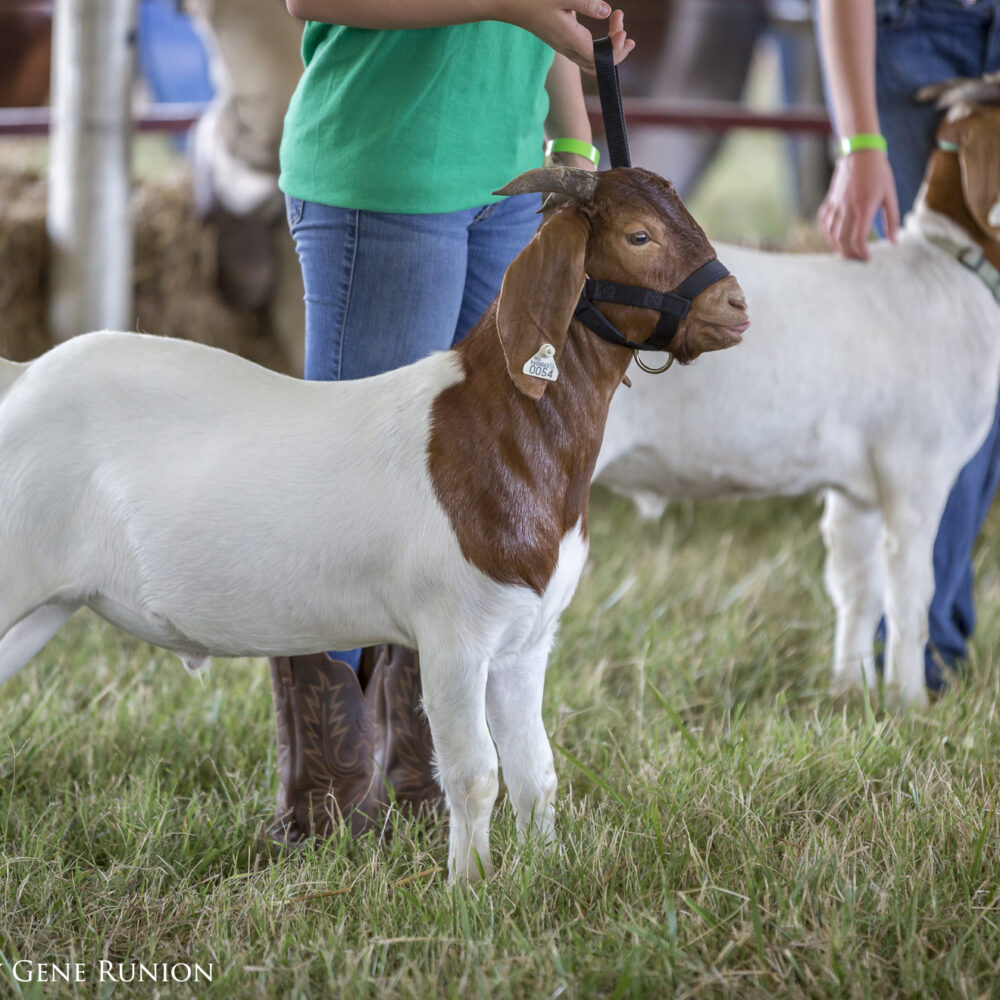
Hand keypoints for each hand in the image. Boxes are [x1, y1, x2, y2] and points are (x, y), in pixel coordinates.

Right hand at [499, 1, 633, 73]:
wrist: (510, 5)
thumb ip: (586, 3)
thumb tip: (606, 11)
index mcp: (570, 40)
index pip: (599, 57)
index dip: (615, 49)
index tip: (621, 28)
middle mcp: (568, 49)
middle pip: (598, 65)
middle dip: (616, 50)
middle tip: (624, 28)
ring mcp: (564, 48)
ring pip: (592, 61)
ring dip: (609, 49)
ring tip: (620, 30)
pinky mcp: (562, 43)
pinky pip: (585, 54)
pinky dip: (599, 47)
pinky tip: (605, 35)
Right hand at [818, 149, 899, 260]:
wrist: (860, 153)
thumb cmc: (879, 173)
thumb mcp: (890, 195)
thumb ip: (891, 220)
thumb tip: (894, 241)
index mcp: (864, 207)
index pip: (858, 238)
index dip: (862, 253)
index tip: (868, 259)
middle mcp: (847, 208)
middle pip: (843, 240)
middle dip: (849, 254)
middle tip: (857, 259)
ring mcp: (836, 205)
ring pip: (831, 234)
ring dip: (838, 247)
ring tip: (847, 252)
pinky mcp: (829, 202)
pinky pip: (824, 223)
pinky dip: (827, 234)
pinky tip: (834, 238)